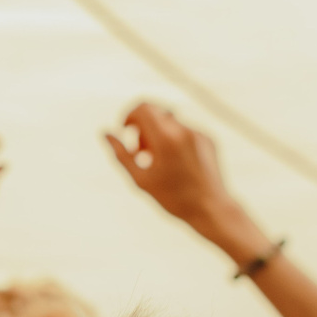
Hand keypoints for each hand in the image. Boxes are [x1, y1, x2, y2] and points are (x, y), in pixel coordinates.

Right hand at [104, 103, 243, 242]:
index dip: (129, 115)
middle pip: (155, 111)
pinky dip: (174, 140)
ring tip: (156, 160)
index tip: (125, 130)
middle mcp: (184, 130)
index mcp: (166, 139)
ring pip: (170, 121)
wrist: (210, 209)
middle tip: (139, 151)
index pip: (143, 108)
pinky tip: (175, 164)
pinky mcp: (208, 138)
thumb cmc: (173, 198)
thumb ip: (121, 154)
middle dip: (142, 126)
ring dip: (157, 134)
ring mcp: (198, 133)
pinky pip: (185, 131)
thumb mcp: (140, 179)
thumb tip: (105, 133)